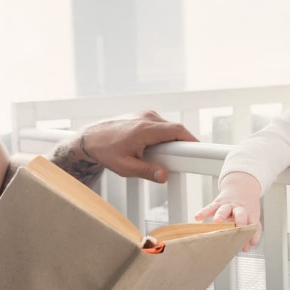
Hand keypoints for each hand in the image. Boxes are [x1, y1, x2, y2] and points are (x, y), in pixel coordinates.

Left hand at [79, 110, 197, 182]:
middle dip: (180, 144)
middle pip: (174, 129)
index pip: (176, 130)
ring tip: (162, 155)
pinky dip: (162, 135)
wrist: (91, 138)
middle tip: (180, 159)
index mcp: (144, 129)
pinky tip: (154, 147)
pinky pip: (160, 125)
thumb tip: (163, 176)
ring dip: (170, 140)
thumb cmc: (105, 151)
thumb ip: (146, 171)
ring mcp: (145, 114)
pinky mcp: (143, 115)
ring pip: (167, 127)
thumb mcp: (125, 167)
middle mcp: (147, 117)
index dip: (191, 139)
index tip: (199, 149)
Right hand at [194, 172, 261, 250]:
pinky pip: (210, 207)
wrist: (242, 186)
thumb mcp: (251, 217)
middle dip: (239, 222)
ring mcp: (228, 205)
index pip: (254, 224)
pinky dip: (203, 212)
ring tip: (216, 221)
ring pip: (224, 209)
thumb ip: (249, 232)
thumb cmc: (246, 208)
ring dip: (220, 215)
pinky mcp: (217, 203)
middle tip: (235, 231)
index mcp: (250, 214)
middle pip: (240, 214)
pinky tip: (197, 218)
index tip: (247, 246)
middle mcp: (239, 209)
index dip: (252, 235)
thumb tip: (245, 248)